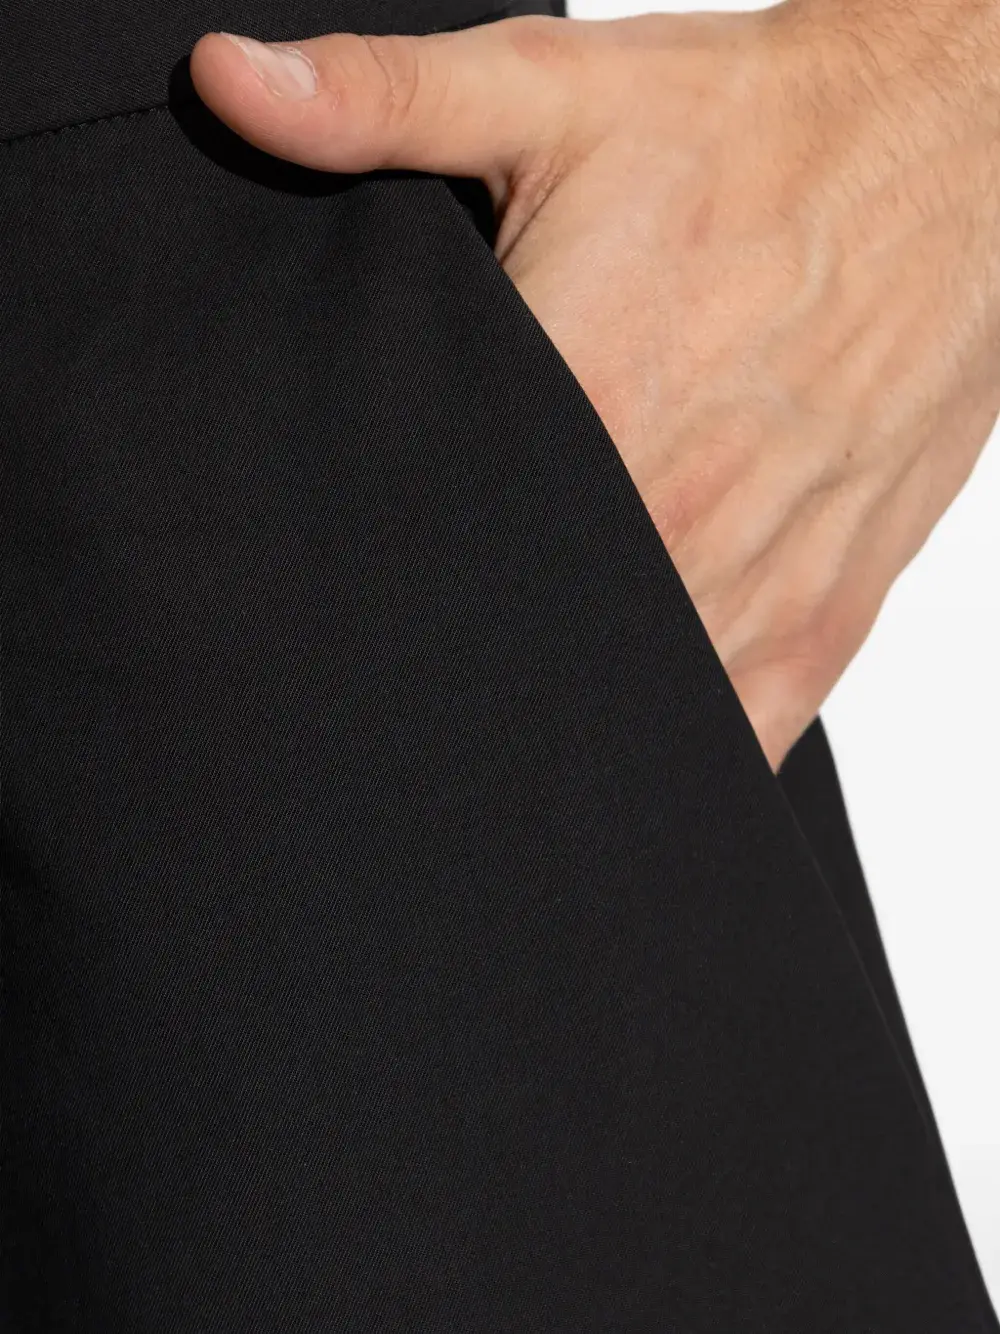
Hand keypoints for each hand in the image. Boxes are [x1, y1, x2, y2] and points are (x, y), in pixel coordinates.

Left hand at [191, 2, 999, 768]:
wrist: (950, 164)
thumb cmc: (759, 137)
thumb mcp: (557, 91)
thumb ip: (386, 103)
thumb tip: (234, 84)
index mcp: (594, 402)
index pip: (442, 558)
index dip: (382, 592)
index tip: (351, 599)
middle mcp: (676, 514)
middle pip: (524, 645)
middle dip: (467, 650)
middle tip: (434, 638)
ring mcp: (757, 581)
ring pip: (626, 709)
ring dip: (564, 708)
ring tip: (513, 688)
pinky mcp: (824, 617)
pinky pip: (730, 736)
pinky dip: (671, 746)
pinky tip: (621, 724)